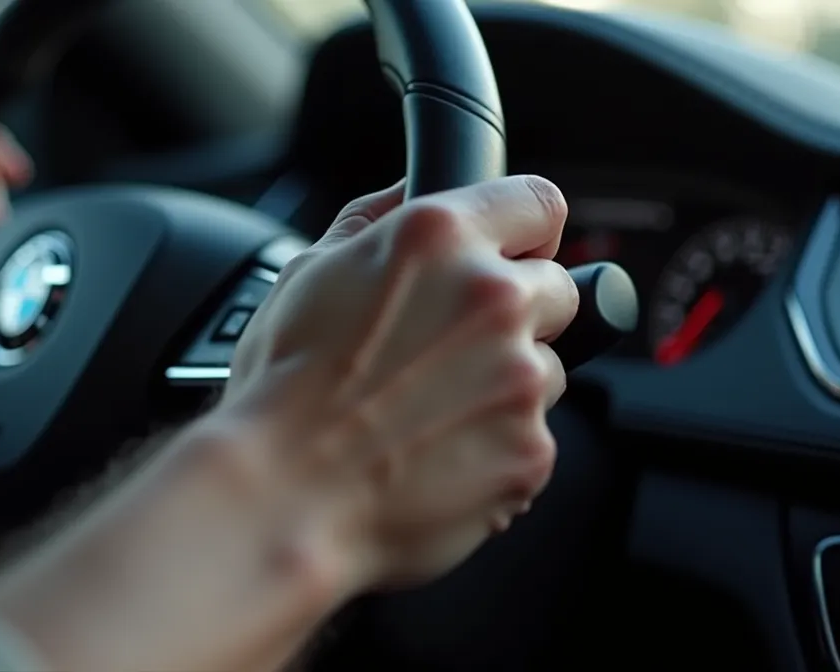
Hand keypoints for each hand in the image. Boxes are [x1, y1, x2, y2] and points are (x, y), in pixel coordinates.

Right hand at [221, 176, 576, 590]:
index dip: (525, 233)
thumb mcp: (307, 272)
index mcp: (438, 239)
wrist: (282, 495)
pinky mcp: (531, 450)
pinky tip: (433, 454)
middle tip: (450, 352)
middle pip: (558, 289)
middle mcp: (491, 298)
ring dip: (506, 386)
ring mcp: (519, 377)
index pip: (540, 203)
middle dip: (518, 316)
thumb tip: (406, 191)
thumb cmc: (281, 391)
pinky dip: (495, 448)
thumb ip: (373, 218)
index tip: (515, 255)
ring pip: (546, 370)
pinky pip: (532, 439)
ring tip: (428, 413)